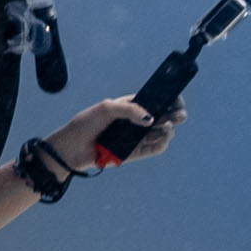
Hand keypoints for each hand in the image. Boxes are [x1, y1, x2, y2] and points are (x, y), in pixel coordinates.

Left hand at [47, 95, 186, 169]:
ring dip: (169, 130)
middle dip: (176, 115)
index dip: (170, 99)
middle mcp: (137, 121)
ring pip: (162, 133)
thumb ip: (129, 109)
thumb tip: (150, 118)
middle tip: (178, 116)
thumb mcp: (106, 108)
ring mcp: (137, 137)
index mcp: (131, 105)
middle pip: (165, 116)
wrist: (72, 148)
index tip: (177, 99)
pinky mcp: (135, 152)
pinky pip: (155, 148)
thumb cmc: (86, 124)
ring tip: (165, 126)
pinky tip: (161, 137)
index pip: (156, 100)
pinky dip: (161, 143)